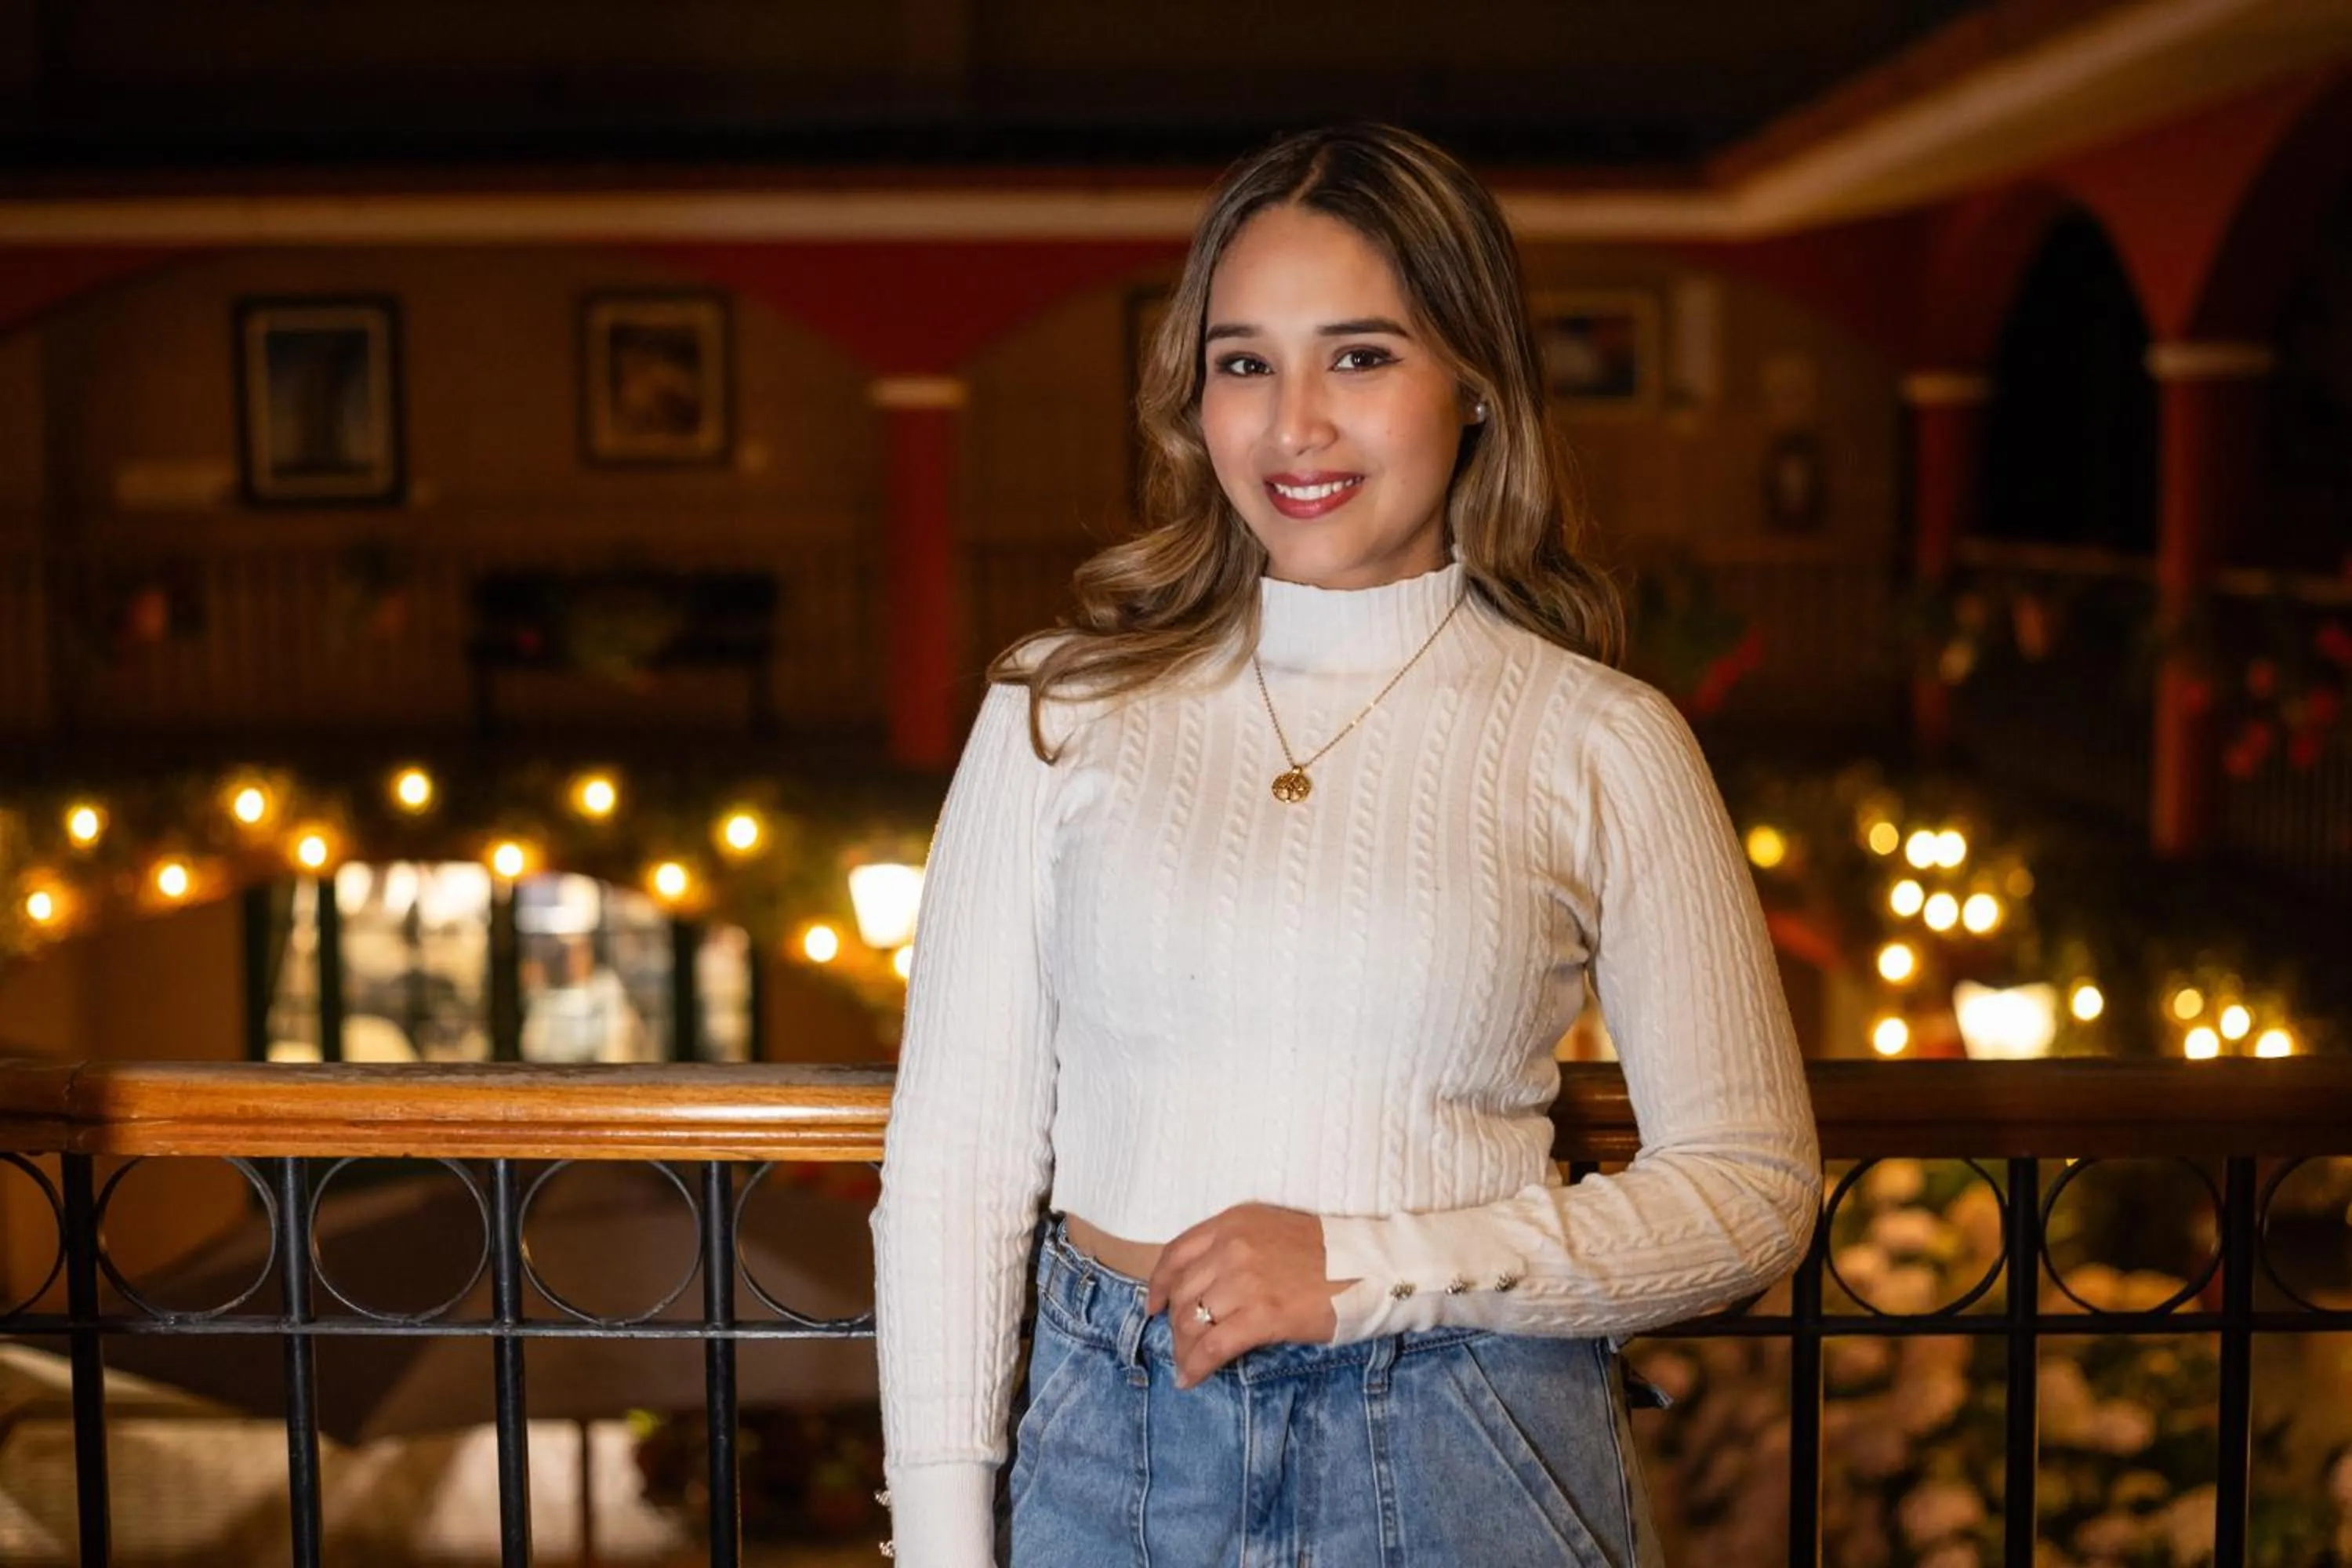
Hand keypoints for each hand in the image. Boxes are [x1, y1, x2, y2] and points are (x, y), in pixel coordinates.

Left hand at [1143, 1203, 1359, 1388]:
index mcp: (1233, 1223)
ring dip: (1185, 1349)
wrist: (1369, 1266)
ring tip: (1188, 1365)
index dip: (1158, 1284)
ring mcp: (1245, 1281)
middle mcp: (1232, 1247)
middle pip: (1181, 1292)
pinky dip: (1197, 1366)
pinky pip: (1213, 1346)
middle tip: (1181, 1344)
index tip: (1154, 1306)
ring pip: (1192, 1321)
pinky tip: (1193, 1378)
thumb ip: (1235, 1248)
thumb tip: (1204, 1287)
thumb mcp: (1271, 1231)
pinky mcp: (1262, 1315)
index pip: (1176, 1253)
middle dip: (1175, 1323)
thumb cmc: (1327, 1253)